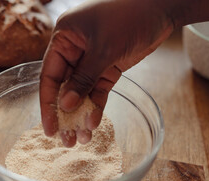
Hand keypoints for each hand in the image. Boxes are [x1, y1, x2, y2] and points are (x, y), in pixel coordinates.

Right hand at [40, 0, 172, 146]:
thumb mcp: (103, 48)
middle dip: (65, 115)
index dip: (47, 104)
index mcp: (64, 39)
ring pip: (81, 93)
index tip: (49, 128)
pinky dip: (96, 106)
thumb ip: (83, 79)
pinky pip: (97, 91)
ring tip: (83, 138)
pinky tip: (93, 123)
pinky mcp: (107, 68)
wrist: (161, 8)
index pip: (49, 76)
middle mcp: (74, 51)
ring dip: (81, 115)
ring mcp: (91, 61)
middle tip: (67, 140)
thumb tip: (65, 105)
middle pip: (64, 88)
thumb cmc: (128, 16)